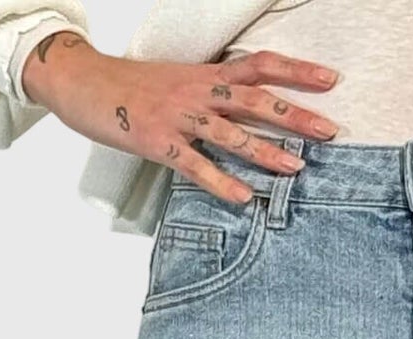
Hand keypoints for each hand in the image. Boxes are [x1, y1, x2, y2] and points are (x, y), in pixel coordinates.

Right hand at [21, 35, 341, 202]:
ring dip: (265, 151)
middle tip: (329, 130)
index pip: (258, 65)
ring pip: (229, 134)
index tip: (330, 79)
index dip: (296, 71)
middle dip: (294, 115)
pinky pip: (194, 165)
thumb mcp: (180, 81)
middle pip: (254, 99)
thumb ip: (214, 94)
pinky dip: (220, 183)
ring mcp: (177, 116)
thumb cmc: (133, 86)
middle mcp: (197, 91)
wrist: (82, 80)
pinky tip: (244, 199)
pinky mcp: (157, 141)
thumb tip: (249, 110)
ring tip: (296, 168)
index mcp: (205, 74)